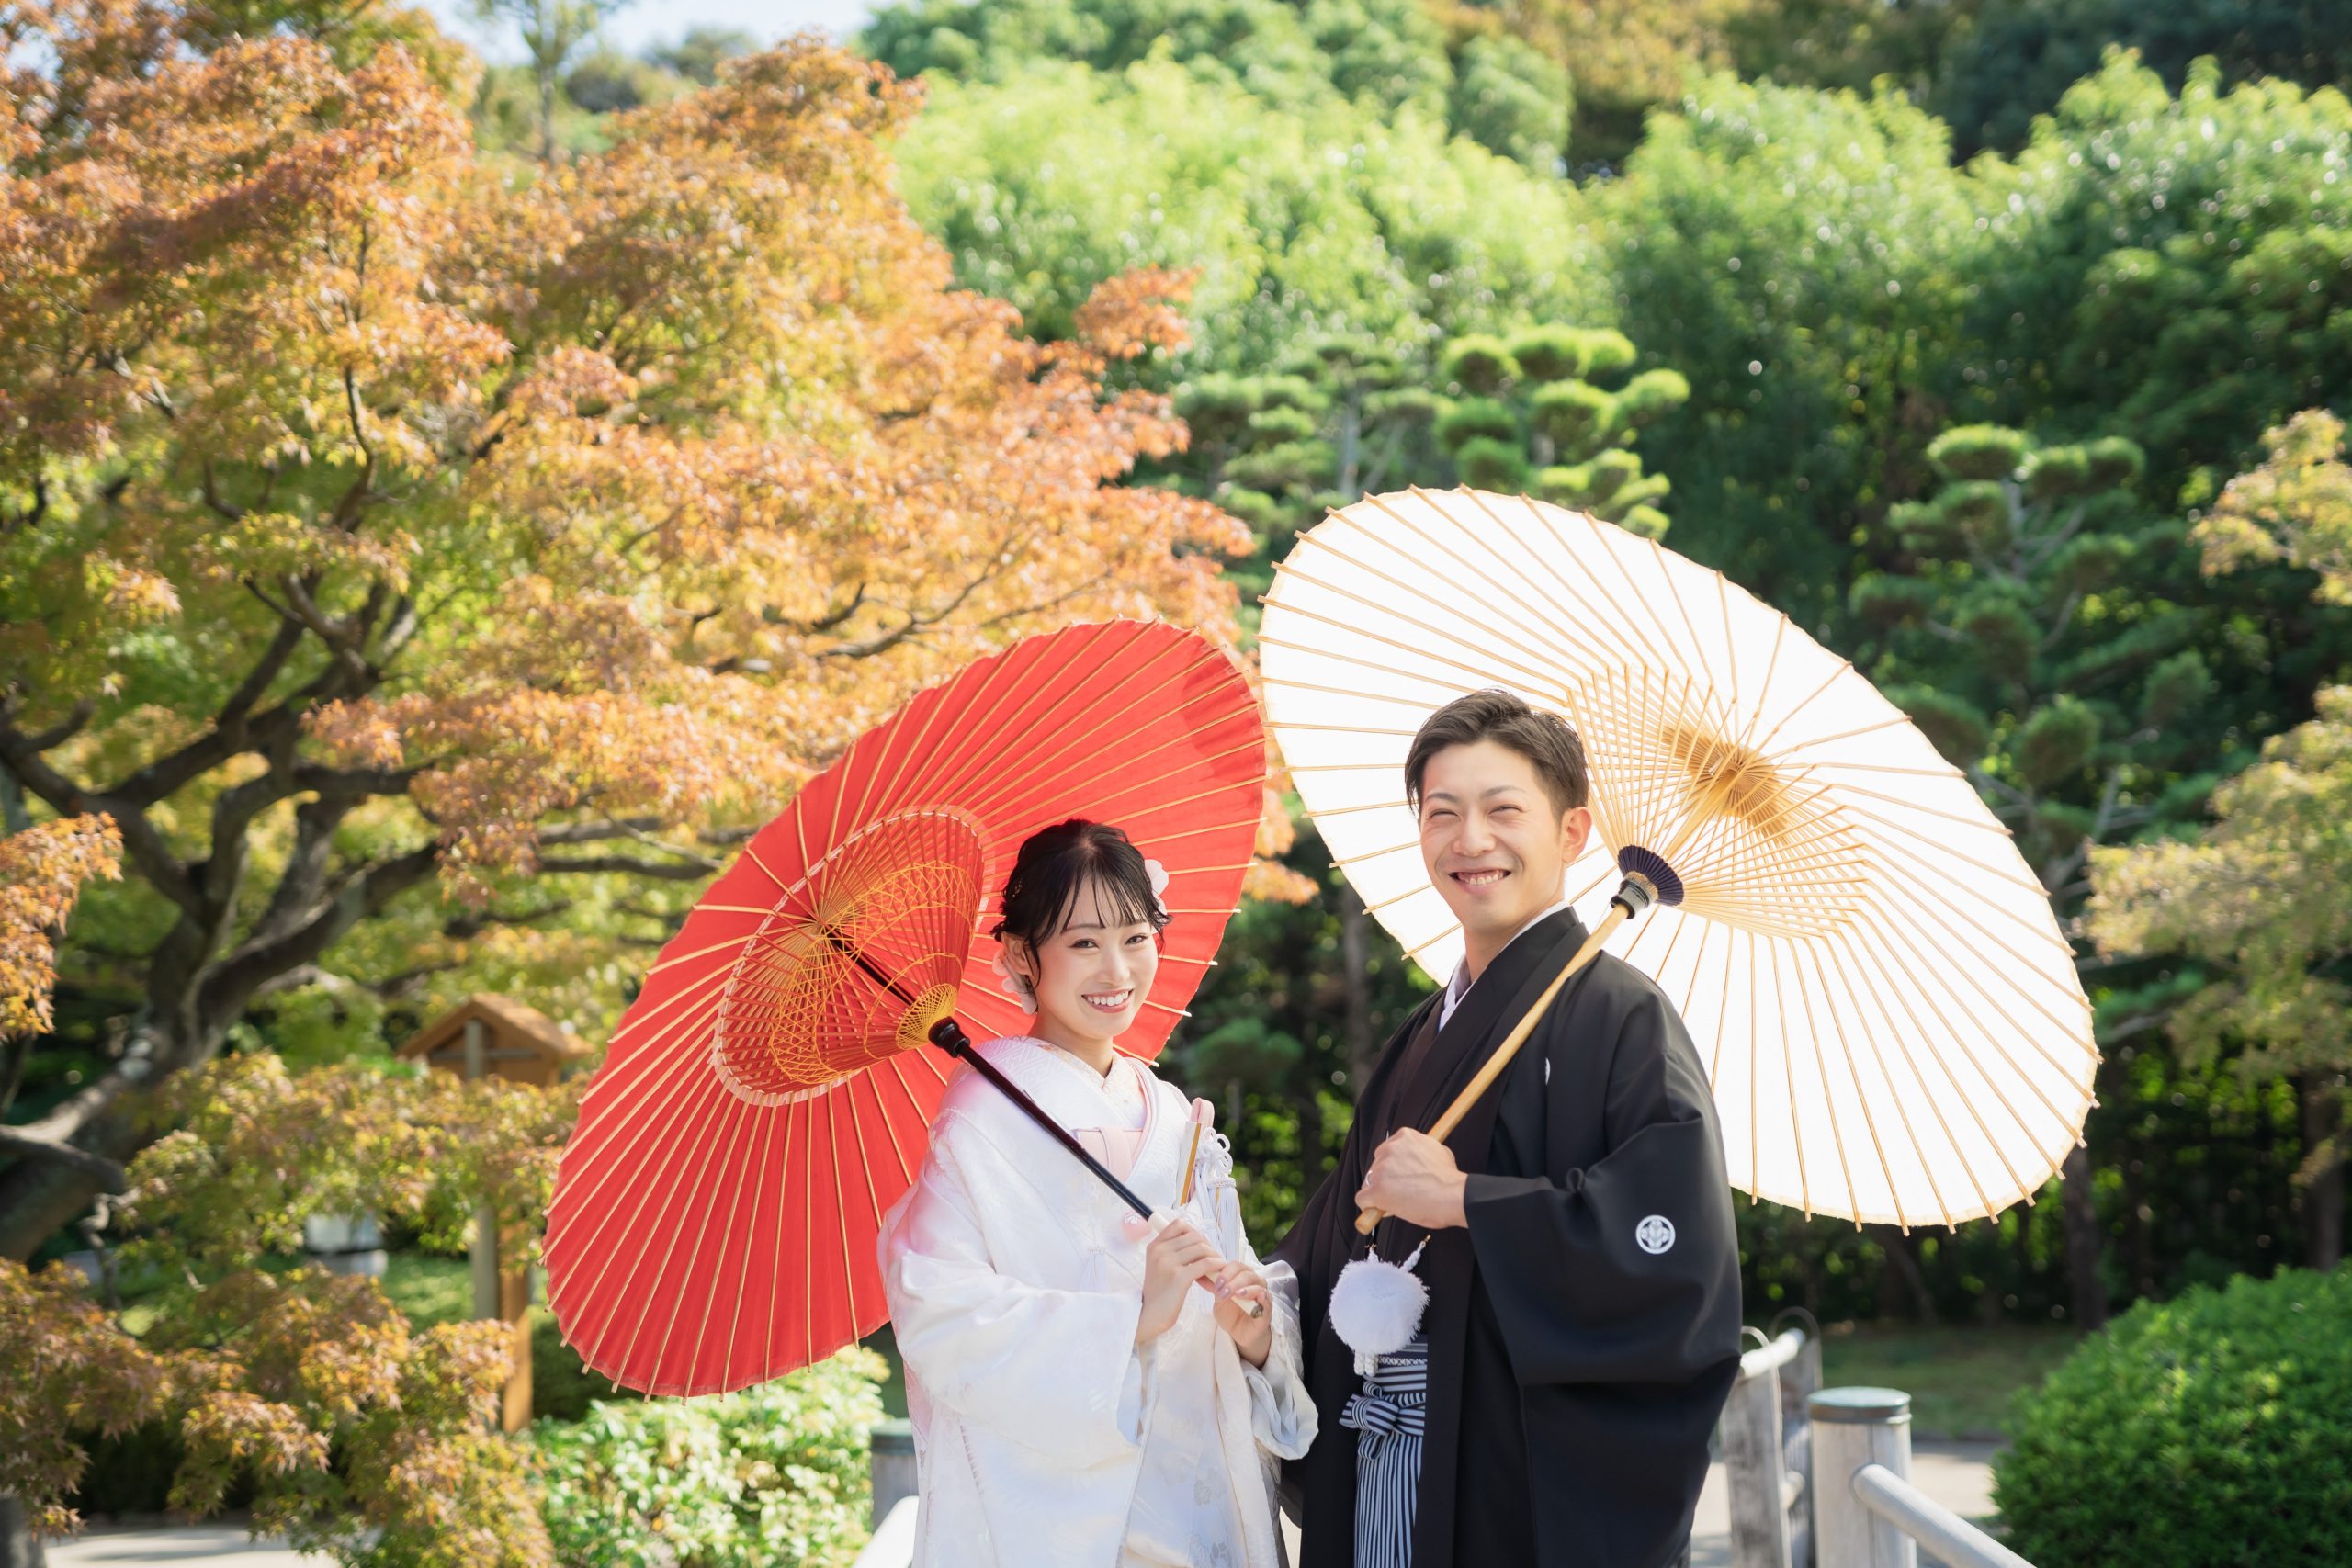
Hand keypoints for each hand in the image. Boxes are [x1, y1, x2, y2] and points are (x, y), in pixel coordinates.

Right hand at [1135, 1218, 1219, 1345]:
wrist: (1149, 1316)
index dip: (1195, 1233)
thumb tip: (1200, 1242)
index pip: (1179, 1224)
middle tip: (1213, 1259)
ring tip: (1216, 1267)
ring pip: (1202, 1248)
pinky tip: (1217, 1272)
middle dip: (1208, 1246)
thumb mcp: (1159, 1266)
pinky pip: (1205, 1263)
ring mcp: (1168, 1263)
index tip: (1201, 1247)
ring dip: (1214, 1256)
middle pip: (1195, 1236)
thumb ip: (1173, 1252)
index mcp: (1155, 1246)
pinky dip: (1216, 1266)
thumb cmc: (1158, 1293)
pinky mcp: (1178, 1277)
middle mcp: (1160, 1251)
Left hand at [1210, 1259, 1274, 1365]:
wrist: (1239, 1333)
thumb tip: (1202, 1276)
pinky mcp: (1267, 1308)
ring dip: (1244, 1288)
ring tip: (1236, 1295)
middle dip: (1232, 1280)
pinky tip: (1255, 1299)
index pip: (1236, 1265)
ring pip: (1256, 1283)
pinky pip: (1266, 1299)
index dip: (1225, 1271)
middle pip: (1246, 1272)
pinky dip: (1261, 1297)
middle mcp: (1254, 1281)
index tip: (1216, 1282)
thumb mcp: (1219, 1301)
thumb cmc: (1230, 1313)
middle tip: (1222, 1291)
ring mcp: (1262, 1293)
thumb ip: (1215, 1289)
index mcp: (1242, 1276)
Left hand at [1356, 1129, 1468, 1229]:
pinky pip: (1362, 1199)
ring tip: (1399, 1203)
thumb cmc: (1450, 1179)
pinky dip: (1370, 1207)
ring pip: (1369, 1183)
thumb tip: (1416, 1162)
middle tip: (1402, 1193)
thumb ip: (1421, 1153)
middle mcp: (1390, 1149)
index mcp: (1404, 1136)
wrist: (1455, 1196)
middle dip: (1385, 1180)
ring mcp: (1382, 1169)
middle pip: (1376, 1166)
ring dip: (1379, 1194)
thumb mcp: (1438, 1152)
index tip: (1402, 1178)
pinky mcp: (1377, 1189)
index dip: (1393, 1168)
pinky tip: (1381, 1211)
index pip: (1387, 1151)